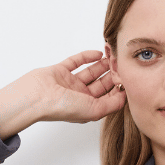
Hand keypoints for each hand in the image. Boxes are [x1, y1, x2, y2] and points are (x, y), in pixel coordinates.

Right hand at [0, 50, 125, 139]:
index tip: (126, 76)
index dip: (118, 87)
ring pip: (90, 72)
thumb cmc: (62, 107)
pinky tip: (98, 54)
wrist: (37, 97)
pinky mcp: (60, 71)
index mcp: (88, 108)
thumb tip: (125, 96)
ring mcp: (70, 83)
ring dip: (101, 64)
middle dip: (111, 74)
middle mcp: (80, 97)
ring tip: (112, 55)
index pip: (108, 97)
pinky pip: (76, 62)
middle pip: (101, 84)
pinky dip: (87, 57)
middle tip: (120, 63)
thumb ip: (112, 104)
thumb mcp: (94, 110)